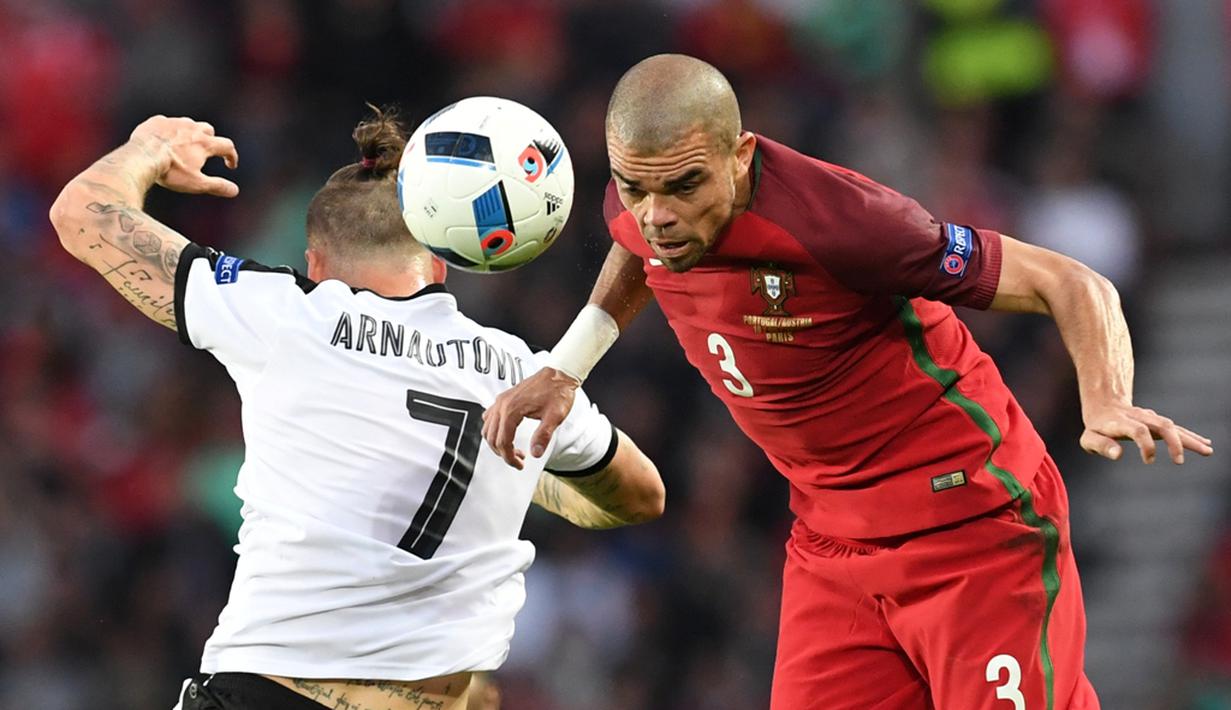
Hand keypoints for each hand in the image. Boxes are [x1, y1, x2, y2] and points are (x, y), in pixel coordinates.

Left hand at [129, 115, 238, 196]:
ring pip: (189, 124)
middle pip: (209, 130)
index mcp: (204, 143)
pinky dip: (169, 131)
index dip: (231, 156)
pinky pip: (167, 123)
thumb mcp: (196, 183)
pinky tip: (163, 141)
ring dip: (190, 133)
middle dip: (210, 140)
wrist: (141, 157)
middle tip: (204, 153)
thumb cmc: (170, 171)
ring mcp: (173, 123)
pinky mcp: (156, 121)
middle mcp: (192, 129)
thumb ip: (217, 186)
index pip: (227, 146)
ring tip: (183, 146)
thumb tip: (234, 191)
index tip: (230, 164)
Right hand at [482, 368, 579, 469]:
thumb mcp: (555, 416)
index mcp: (512, 410)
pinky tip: (506, 434)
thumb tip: (535, 453)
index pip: (503, 442)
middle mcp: (502, 404)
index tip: (520, 465)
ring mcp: (501, 400)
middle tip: (519, 460)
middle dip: (503, 453)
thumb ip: (544, 435)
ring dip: (497, 443)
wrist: (558, 374)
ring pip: (488, 428)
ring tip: (513, 450)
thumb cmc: (557, 393)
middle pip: (492, 437)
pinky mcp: (504, 398)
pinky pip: (490, 417)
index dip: (509, 458)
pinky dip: (494, 430)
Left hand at [1081, 403, 1212, 463]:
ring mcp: (1151, 418)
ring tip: (1207, 450)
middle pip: (1162, 425)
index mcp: (1122, 422)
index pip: (1138, 430)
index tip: (1149, 461)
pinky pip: (1176, 429)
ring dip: (1189, 439)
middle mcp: (1140, 418)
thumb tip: (1118, 454)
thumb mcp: (1089, 438)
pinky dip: (1191, 436)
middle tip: (1179, 461)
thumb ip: (1101, 446)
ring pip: (1172, 426)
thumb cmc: (1096, 427)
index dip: (1146, 445)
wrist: (1105, 404)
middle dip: (1174, 442)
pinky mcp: (1158, 422)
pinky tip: (1205, 444)